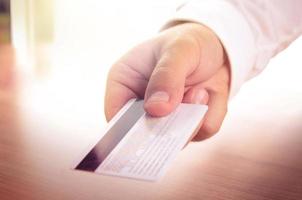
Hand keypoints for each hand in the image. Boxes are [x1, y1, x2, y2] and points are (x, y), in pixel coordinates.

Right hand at [105, 22, 229, 140]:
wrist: (215, 47)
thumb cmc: (187, 42)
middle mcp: (141, 105)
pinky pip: (200, 132)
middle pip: (146, 135)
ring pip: (177, 138)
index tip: (152, 127)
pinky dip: (210, 114)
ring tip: (200, 90)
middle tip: (189, 100)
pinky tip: (208, 94)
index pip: (116, 116)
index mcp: (124, 83)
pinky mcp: (186, 124)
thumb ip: (166, 76)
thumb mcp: (178, 49)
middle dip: (170, 124)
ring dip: (194, 117)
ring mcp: (164, 118)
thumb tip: (156, 109)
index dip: (128, 131)